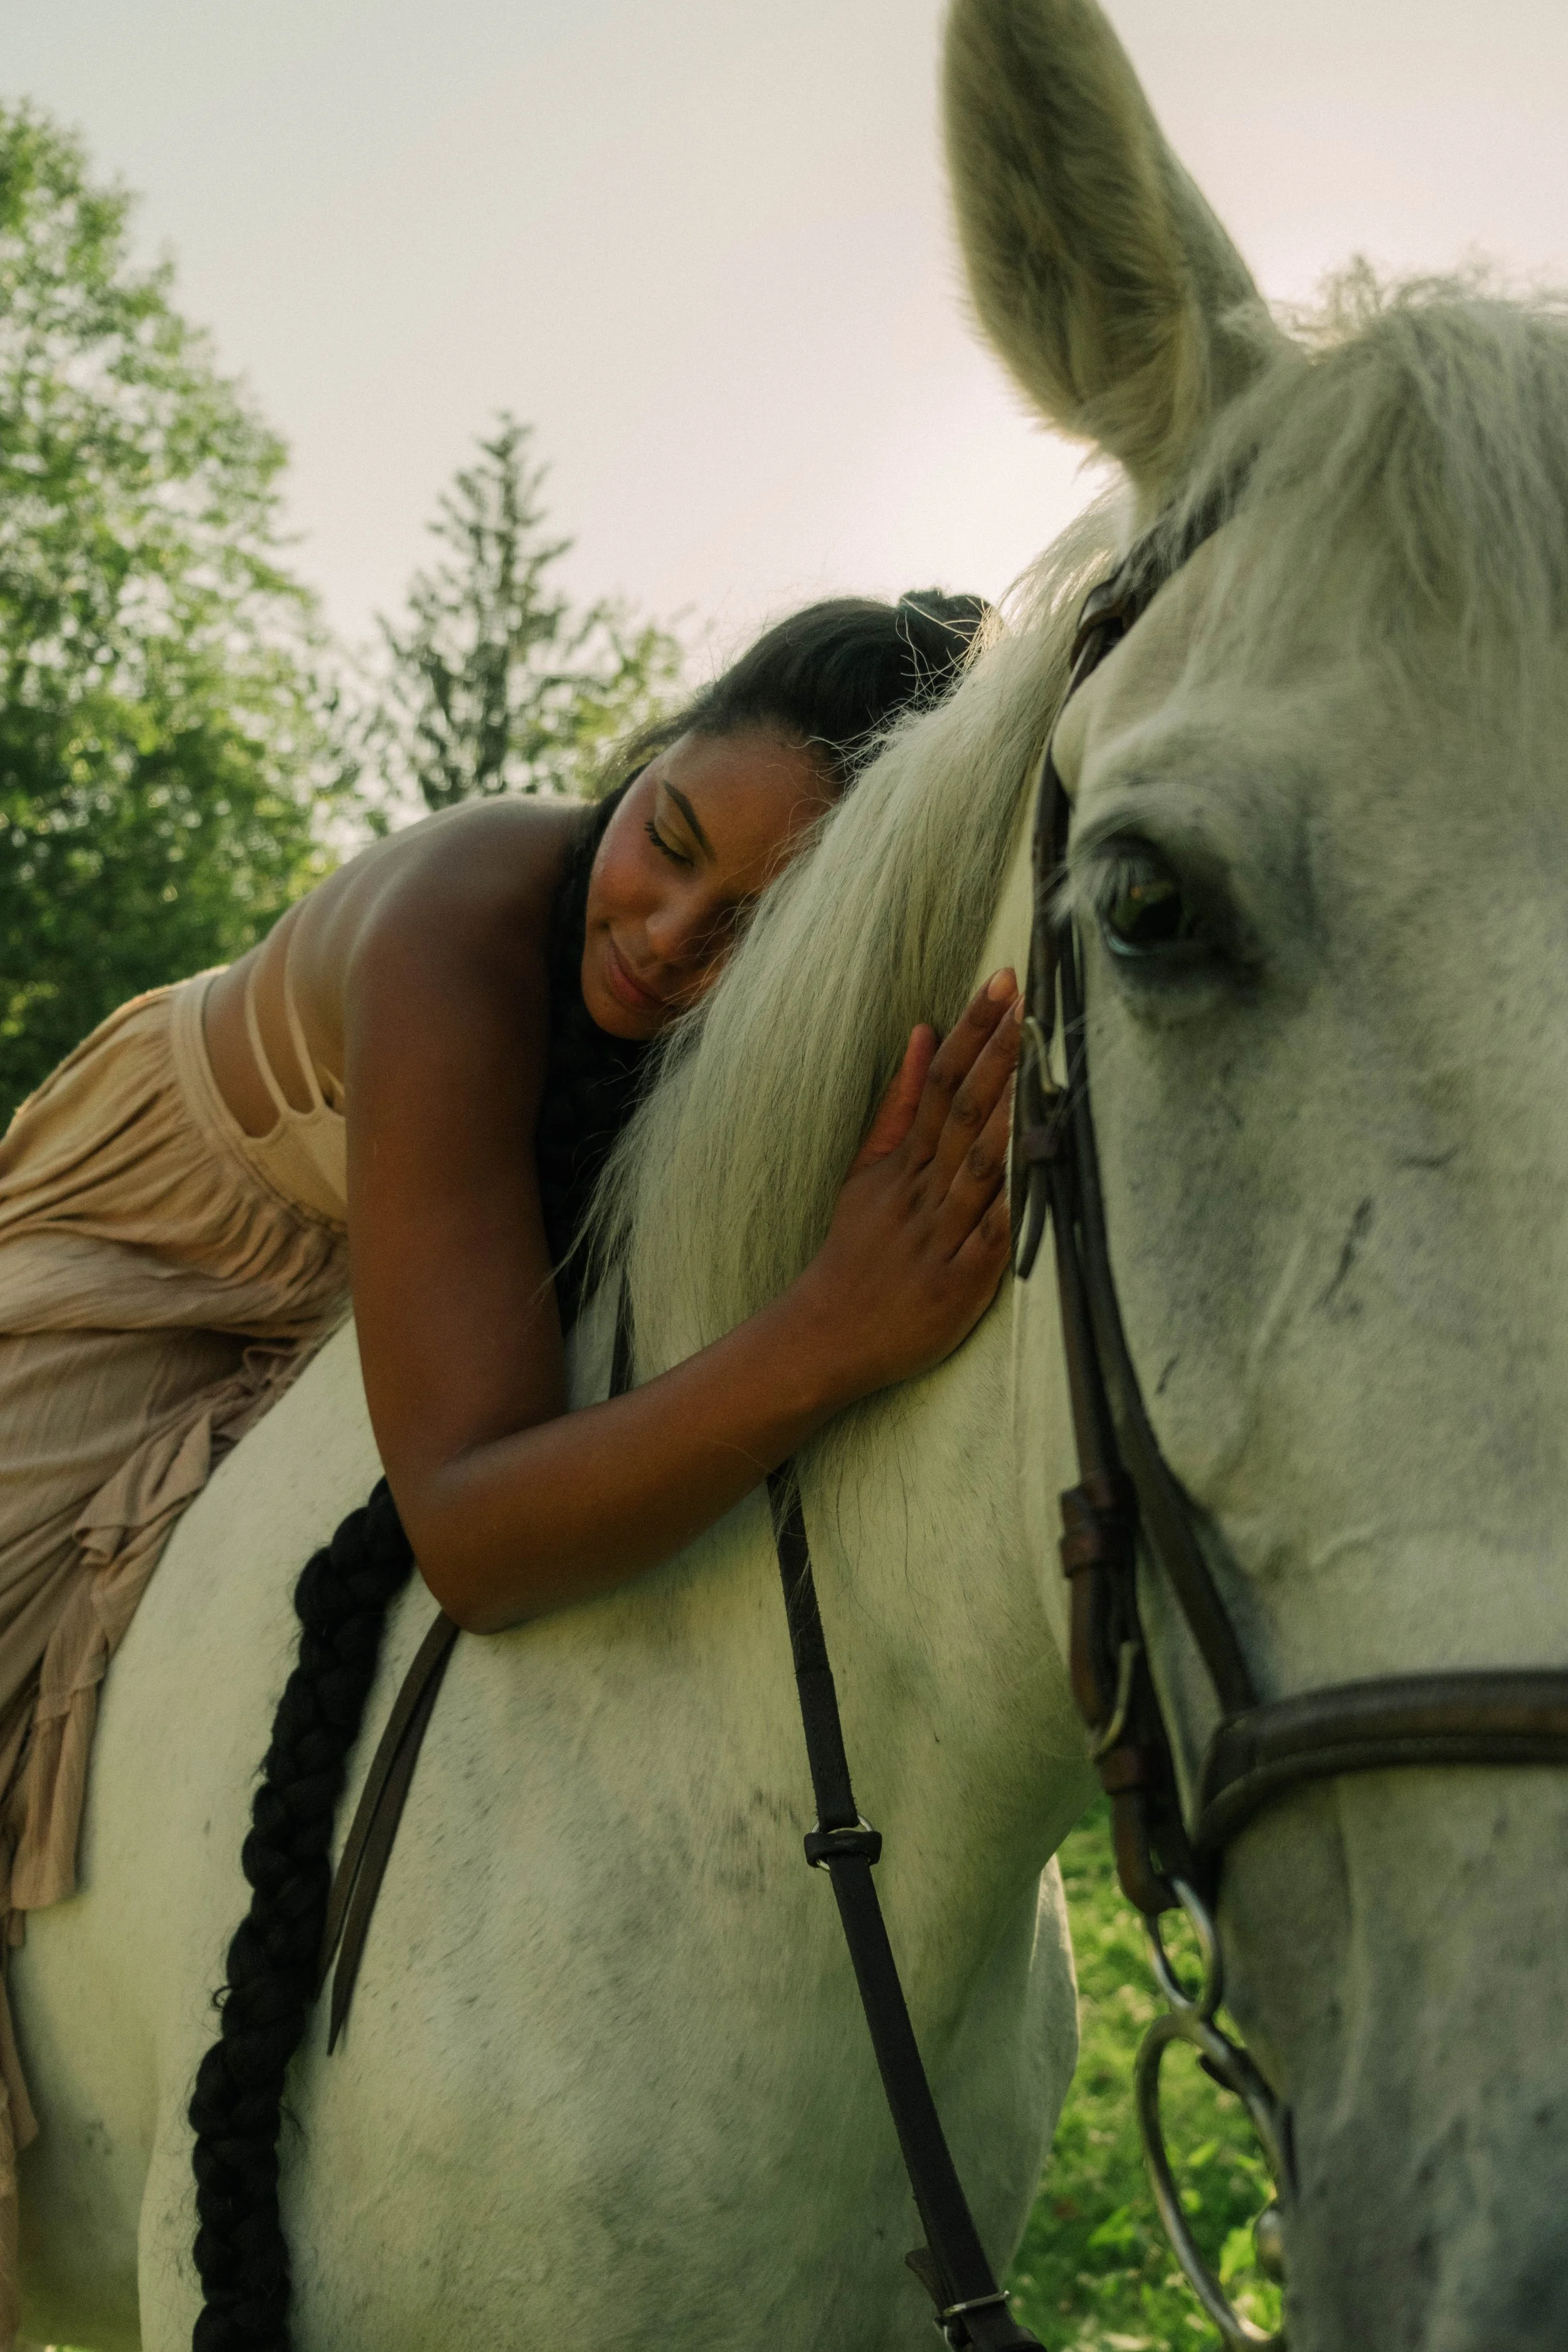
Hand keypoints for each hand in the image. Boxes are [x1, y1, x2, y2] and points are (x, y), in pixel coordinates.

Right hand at [789, 968, 1021, 1405]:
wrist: (827, 1334)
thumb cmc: (857, 1250)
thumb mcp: (867, 1170)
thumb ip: (900, 1104)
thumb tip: (923, 1033)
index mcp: (905, 1163)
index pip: (942, 1083)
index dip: (972, 1032)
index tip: (1001, 984)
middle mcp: (922, 1192)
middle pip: (962, 1113)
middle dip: (995, 1054)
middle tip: (1025, 1001)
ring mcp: (940, 1237)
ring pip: (978, 1167)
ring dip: (1008, 1114)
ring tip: (1036, 1065)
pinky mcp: (958, 1284)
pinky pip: (991, 1239)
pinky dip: (1011, 1207)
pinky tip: (1037, 1173)